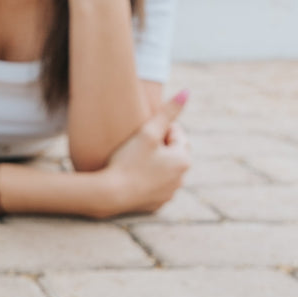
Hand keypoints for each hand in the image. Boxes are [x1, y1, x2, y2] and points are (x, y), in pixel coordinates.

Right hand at [97, 91, 190, 216]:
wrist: (110, 194)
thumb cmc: (127, 160)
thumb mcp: (147, 132)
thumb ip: (168, 112)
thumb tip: (187, 92)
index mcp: (183, 159)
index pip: (176, 133)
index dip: (159, 129)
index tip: (141, 132)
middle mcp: (181, 178)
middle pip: (173, 153)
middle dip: (161, 146)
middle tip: (138, 145)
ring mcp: (170, 193)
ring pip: (166, 171)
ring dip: (156, 163)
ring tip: (135, 160)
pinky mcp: (158, 204)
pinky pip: (157, 187)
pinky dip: (149, 180)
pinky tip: (134, 176)